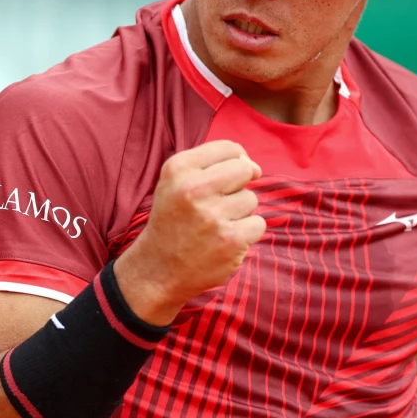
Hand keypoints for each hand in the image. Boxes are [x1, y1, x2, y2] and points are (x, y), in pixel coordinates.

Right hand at [114, 140, 264, 325]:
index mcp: (178, 168)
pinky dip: (246, 233)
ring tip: (215, 225)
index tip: (229, 177)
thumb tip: (254, 166)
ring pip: (251, 199)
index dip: (237, 160)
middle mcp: (194, 188)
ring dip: (240, 213)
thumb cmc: (173, 220)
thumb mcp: (174, 182)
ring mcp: (213, 215)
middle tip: (220, 203)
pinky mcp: (230, 240)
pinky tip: (224, 240)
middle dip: (240, 185)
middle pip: (245, 170)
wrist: (158, 269)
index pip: (229, 148)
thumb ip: (210, 164)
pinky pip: (258, 224)